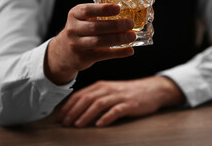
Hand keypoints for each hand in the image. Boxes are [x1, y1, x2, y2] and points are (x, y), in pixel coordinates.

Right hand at [44, 3, 135, 84]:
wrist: (63, 52)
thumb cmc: (80, 30)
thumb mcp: (84, 18)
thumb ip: (101, 10)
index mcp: (74, 15)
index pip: (87, 10)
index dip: (103, 9)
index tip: (118, 8)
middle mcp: (73, 29)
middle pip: (96, 27)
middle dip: (115, 25)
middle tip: (130, 23)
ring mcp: (77, 45)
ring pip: (99, 42)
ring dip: (118, 39)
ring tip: (132, 36)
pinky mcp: (83, 58)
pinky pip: (103, 55)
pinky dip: (118, 53)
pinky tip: (129, 50)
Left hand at [57, 76, 185, 126]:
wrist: (152, 89)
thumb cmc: (127, 93)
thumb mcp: (109, 92)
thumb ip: (95, 98)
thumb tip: (76, 111)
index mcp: (101, 86)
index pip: (80, 95)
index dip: (69, 106)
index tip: (60, 117)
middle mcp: (108, 89)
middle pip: (87, 99)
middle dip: (74, 111)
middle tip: (65, 123)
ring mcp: (119, 96)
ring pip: (99, 104)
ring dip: (86, 114)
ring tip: (78, 124)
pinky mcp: (130, 104)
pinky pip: (116, 110)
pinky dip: (107, 117)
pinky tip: (100, 124)